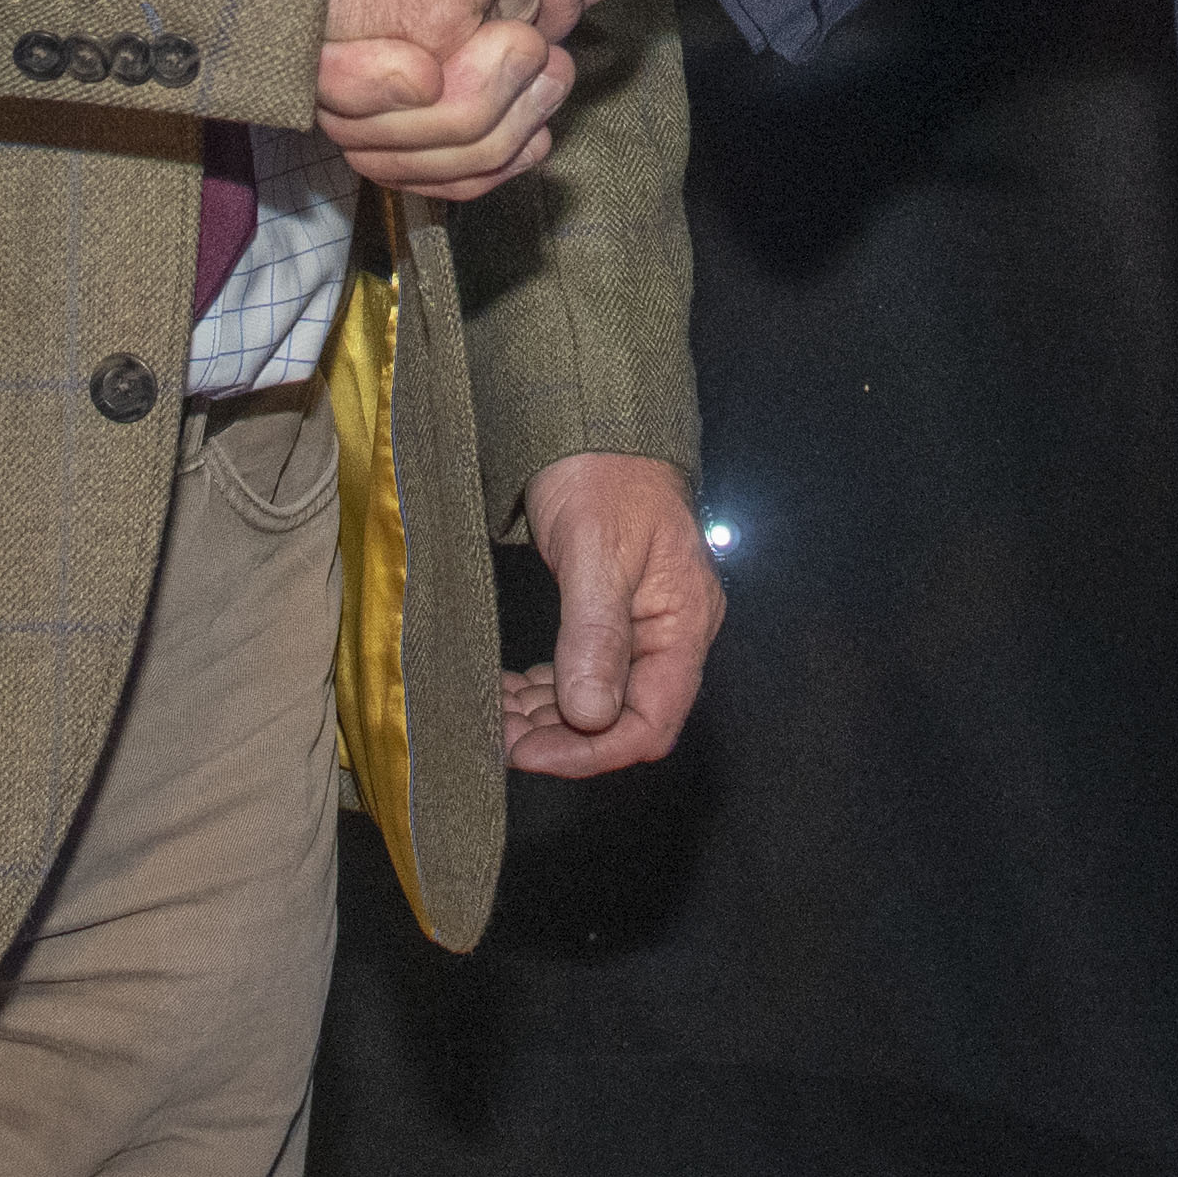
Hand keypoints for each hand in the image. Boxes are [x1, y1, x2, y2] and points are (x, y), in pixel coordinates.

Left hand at [504, 451, 723, 779]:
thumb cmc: (602, 474)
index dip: (592, 752)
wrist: (593, 422)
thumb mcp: (595, 551)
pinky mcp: (613, 615)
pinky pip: (584, 672)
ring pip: (599, 701)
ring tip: (493, 715)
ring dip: (546, 718)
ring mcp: (643, 626)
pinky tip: (510, 690)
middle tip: (496, 735)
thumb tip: (589, 715)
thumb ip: (595, 634)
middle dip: (560, 738)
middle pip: (623, 719)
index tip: (528, 754)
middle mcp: (670, 634)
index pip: (651, 722)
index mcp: (684, 623)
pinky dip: (546, 690)